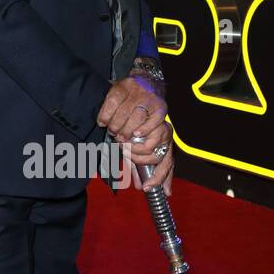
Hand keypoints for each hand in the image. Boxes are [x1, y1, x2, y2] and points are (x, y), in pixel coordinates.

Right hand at [97, 75, 174, 195]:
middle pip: (148, 148)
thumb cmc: (144, 122)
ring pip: (130, 131)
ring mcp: (145, 106)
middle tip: (125, 151)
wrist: (143, 84)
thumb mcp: (147, 144)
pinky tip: (106, 123)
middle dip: (133, 154)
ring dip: (119, 136)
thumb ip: (146, 165)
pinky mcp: (128, 92)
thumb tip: (145, 188)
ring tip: (116, 135)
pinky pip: (114, 111)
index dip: (157, 177)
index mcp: (166, 135)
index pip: (166, 160)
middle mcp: (160, 119)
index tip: (146, 188)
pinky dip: (107, 119)